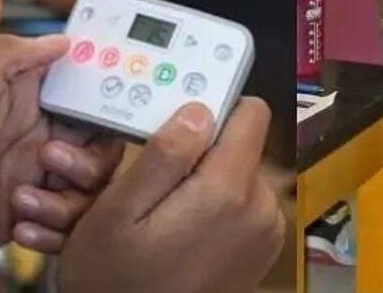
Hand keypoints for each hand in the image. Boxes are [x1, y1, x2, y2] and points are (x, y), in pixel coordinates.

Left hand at [0, 35, 123, 286]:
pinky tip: (20, 227)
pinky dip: (54, 228)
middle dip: (90, 157)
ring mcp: (32, 175)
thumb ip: (7, 57)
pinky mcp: (29, 213)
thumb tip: (61, 38)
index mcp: (19, 97)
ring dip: (68, 198)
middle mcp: (32, 133)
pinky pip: (70, 220)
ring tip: (22, 200)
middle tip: (51, 161)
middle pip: (99, 139)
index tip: (118, 105)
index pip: (82, 84)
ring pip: (90, 183)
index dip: (105, 92)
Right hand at [59, 98, 285, 292]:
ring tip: (163, 212)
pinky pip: (245, 205)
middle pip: (240, 145)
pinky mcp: (263, 251)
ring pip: (240, 174)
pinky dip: (217, 208)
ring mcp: (266, 232)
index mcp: (228, 190)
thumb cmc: (115, 281)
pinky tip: (182, 231)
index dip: (215, 108)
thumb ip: (163, 155)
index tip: (180, 122)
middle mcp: (260, 207)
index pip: (251, 113)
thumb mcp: (116, 214)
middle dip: (201, 153)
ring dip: (207, 182)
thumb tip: (199, 108)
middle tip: (155, 180)